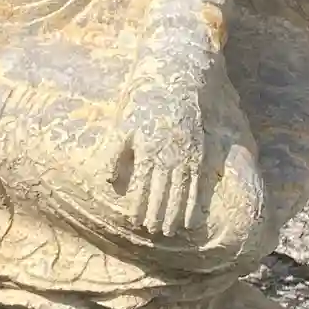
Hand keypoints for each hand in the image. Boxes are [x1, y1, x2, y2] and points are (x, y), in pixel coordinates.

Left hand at [101, 65, 205, 240]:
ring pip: (181, 190)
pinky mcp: (200, 151)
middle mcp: (169, 154)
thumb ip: (114, 153)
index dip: (140, 205)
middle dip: (158, 214)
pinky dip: (195, 202)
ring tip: (171, 231)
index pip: (143, 184)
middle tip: (153, 232)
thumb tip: (107, 181)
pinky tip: (192, 217)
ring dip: (176, 213)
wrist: (177, 76)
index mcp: (148, 148)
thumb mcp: (123, 123)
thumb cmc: (144, 99)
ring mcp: (187, 153)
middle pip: (163, 191)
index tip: (135, 222)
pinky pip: (198, 183)